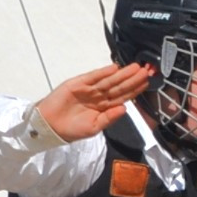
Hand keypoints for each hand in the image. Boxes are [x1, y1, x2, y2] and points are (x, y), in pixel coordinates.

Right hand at [36, 63, 155, 141]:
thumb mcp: (94, 128)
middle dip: (132, 79)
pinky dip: (103, 72)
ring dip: (122, 74)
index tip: (146, 83)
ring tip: (135, 68)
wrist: (51, 125)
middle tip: (146, 71)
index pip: (122, 97)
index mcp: (104, 107)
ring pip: (109, 80)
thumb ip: (109, 118)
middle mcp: (99, 96)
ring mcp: (89, 88)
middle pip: (118, 86)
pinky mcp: (79, 83)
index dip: (134, 90)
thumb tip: (125, 108)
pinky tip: (114, 68)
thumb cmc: (72, 129)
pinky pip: (93, 77)